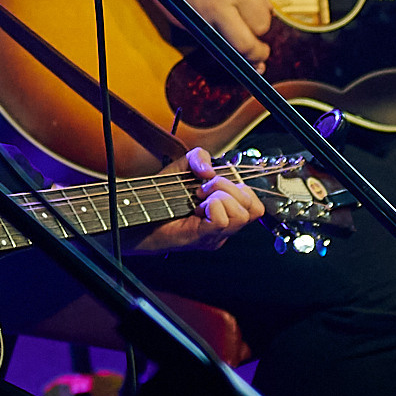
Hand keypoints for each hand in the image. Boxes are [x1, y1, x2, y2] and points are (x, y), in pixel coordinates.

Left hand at [127, 148, 266, 253]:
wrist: (140, 212)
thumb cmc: (161, 194)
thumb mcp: (184, 166)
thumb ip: (199, 157)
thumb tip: (210, 170)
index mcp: (226, 211)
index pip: (256, 206)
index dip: (241, 188)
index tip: (214, 183)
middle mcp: (224, 226)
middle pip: (254, 210)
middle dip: (230, 188)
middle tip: (204, 188)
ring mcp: (215, 235)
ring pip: (241, 215)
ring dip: (221, 196)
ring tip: (200, 196)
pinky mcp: (202, 238)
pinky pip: (222, 221)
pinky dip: (213, 206)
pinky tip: (197, 204)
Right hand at [147, 0, 272, 68]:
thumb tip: (264, 7)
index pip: (261, 24)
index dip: (265, 26)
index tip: (263, 23)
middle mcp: (218, 7)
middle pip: (245, 46)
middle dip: (257, 54)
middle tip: (261, 53)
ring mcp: (198, 16)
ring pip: (223, 48)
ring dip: (236, 51)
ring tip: (245, 52)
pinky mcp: (182, 20)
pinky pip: (204, 35)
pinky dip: (214, 36)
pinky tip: (218, 29)